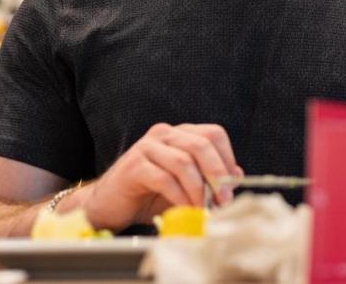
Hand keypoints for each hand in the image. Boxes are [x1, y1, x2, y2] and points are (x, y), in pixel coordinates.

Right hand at [83, 123, 242, 230]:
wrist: (108, 206)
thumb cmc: (149, 195)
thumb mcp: (186, 186)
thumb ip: (210, 179)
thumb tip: (237, 176)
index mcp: (180, 134)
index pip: (213, 134)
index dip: (227, 158)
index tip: (232, 184)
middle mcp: (164, 134)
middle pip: (201, 144)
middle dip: (217, 174)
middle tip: (222, 199)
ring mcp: (147, 147)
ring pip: (184, 162)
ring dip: (198, 189)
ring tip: (202, 209)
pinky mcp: (133, 165)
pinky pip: (164, 178)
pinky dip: (179, 197)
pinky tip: (184, 210)